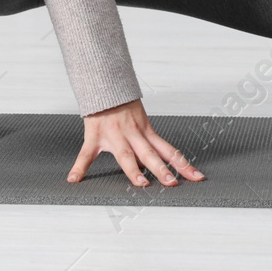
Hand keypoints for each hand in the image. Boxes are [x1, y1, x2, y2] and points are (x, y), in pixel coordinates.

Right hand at [67, 99, 205, 187]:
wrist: (105, 85)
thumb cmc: (123, 106)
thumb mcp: (140, 122)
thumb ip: (147, 144)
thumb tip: (155, 164)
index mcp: (146, 132)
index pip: (168, 150)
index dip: (183, 164)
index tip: (196, 177)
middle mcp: (133, 134)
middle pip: (150, 154)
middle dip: (162, 169)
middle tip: (172, 183)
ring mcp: (114, 135)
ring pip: (126, 155)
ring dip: (133, 171)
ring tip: (141, 185)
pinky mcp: (95, 136)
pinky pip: (86, 154)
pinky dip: (79, 167)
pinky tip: (74, 179)